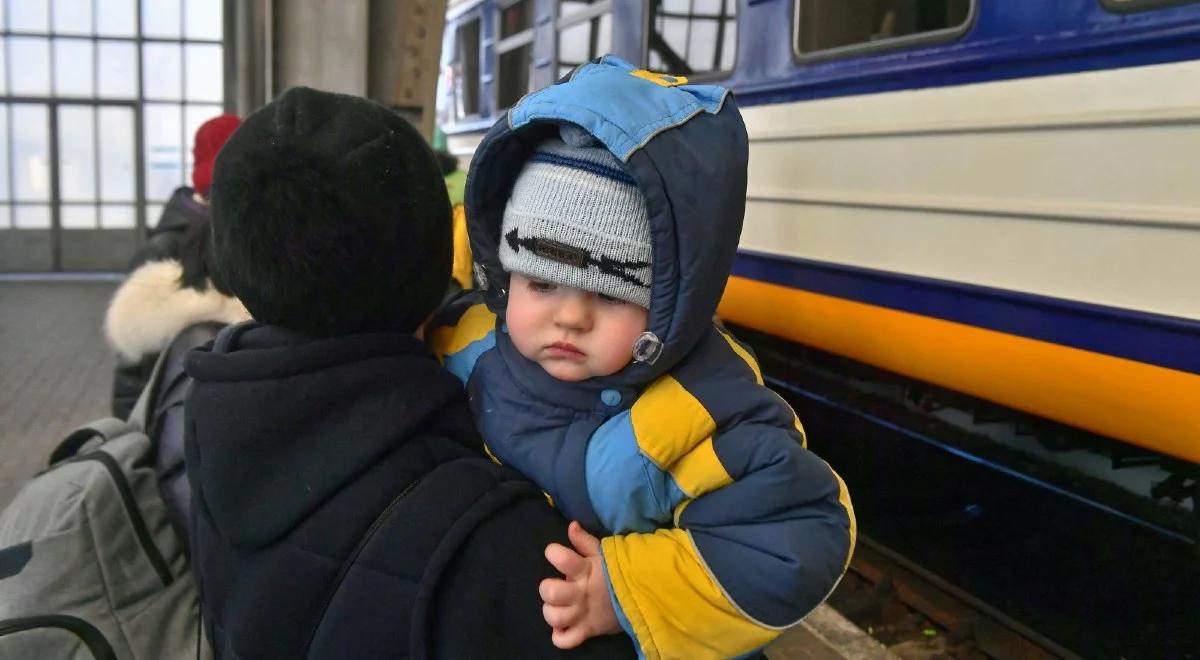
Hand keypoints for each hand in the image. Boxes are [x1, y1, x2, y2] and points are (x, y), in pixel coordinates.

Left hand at [540, 521, 620, 647]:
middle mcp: (581, 593)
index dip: (553, 552)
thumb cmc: (617, 573)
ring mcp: (583, 614)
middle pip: (551, 592)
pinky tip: (563, 626)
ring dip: (551, 613)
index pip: (561, 558)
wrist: (643, 597)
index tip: (554, 553)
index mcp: (585, 571)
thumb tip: (571, 525)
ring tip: (558, 607)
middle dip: (547, 588)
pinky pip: (567, 641)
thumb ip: (584, 541)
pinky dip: (560, 637)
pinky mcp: (588, 631)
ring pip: (555, 618)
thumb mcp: (604, 554)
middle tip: (555, 586)